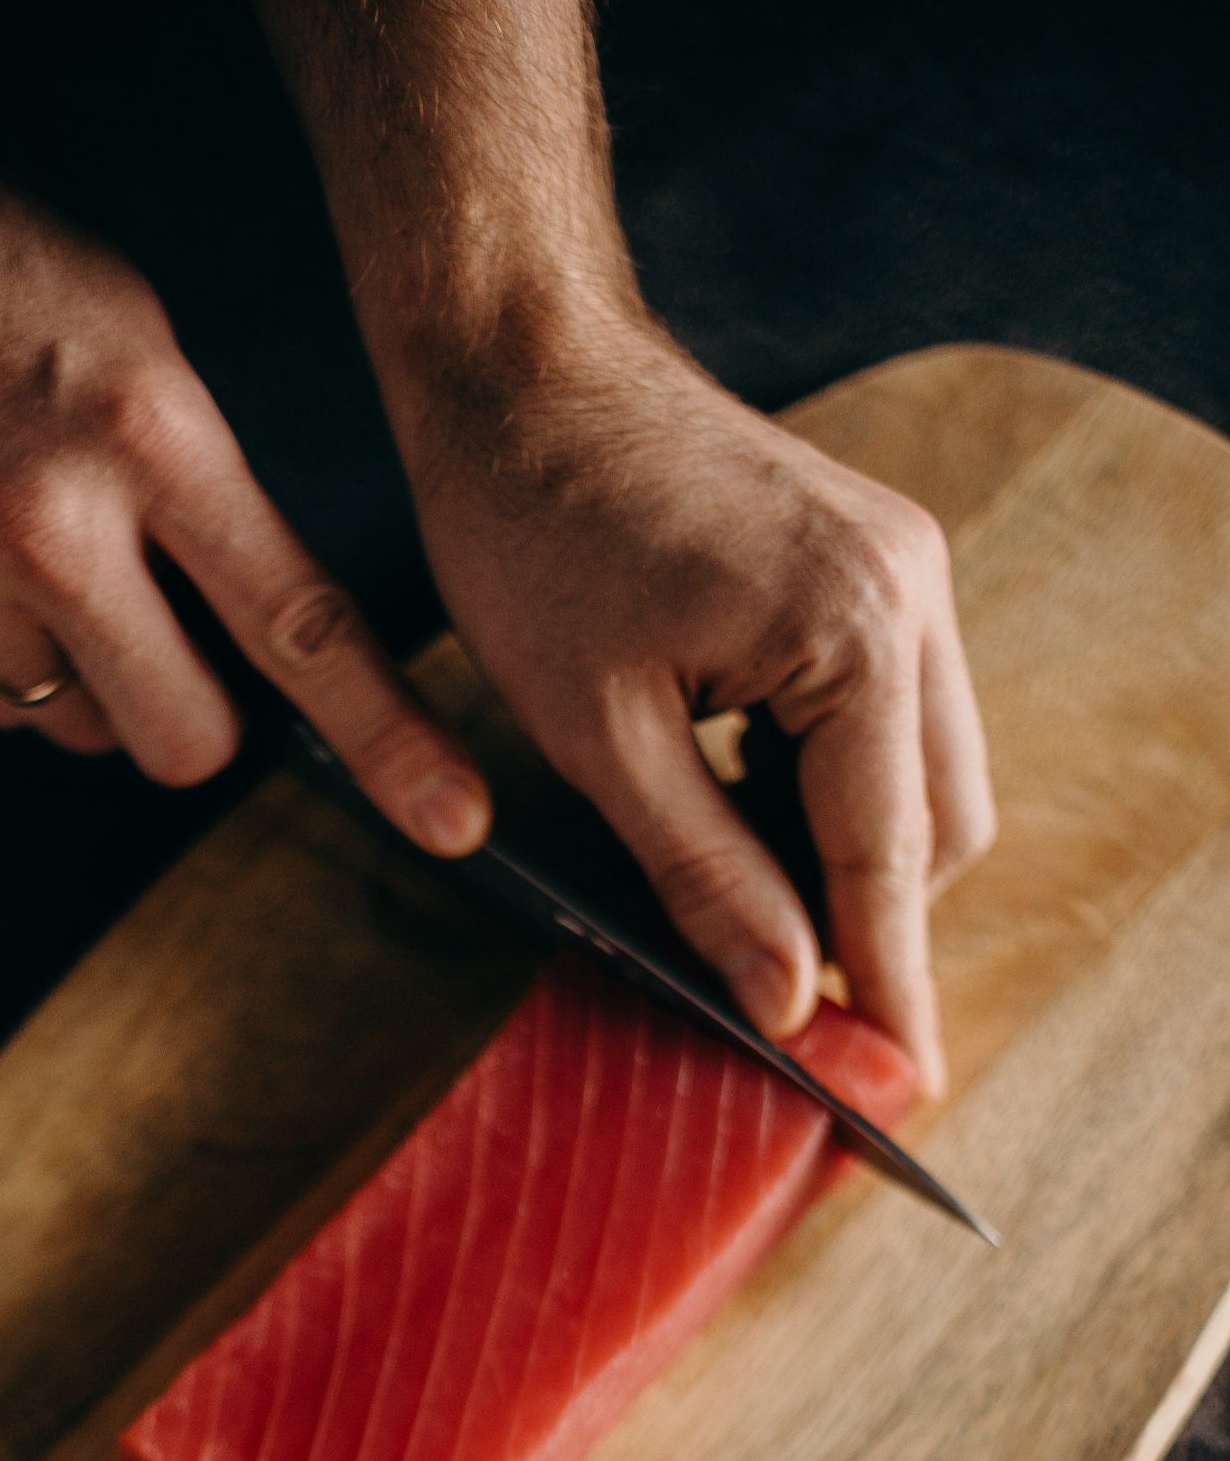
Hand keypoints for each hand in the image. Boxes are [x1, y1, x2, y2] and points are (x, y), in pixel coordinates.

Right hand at [0, 71, 490, 846]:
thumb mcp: (121, 322)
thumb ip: (193, 470)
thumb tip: (247, 596)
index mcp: (145, 431)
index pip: (298, 622)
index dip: (385, 738)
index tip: (447, 812)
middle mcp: (56, 529)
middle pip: (184, 740)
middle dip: (200, 721)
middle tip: (181, 654)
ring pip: (80, 727)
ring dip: (88, 678)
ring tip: (39, 559)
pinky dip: (3, 665)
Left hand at [396, 325, 996, 1089]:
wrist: (522, 367)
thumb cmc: (529, 532)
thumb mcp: (597, 738)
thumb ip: (703, 876)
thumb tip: (782, 1001)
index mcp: (851, 630)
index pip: (888, 859)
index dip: (885, 987)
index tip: (897, 1093)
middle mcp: (909, 593)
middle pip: (938, 828)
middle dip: (866, 924)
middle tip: (770, 1004)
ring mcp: (903, 569)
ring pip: (924, 777)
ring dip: (845, 856)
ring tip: (729, 895)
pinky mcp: (872, 563)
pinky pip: (889, 717)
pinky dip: (828, 788)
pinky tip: (732, 803)